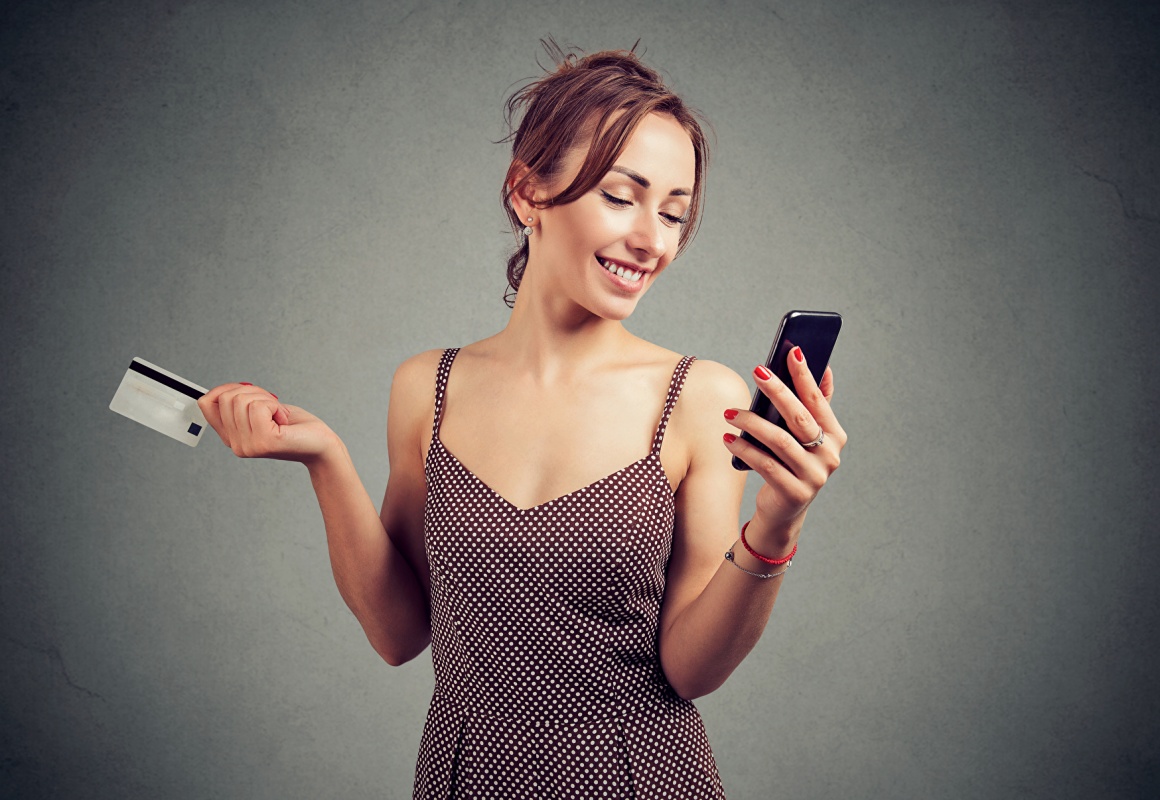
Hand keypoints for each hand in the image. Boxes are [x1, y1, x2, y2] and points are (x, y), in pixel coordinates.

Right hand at [197, 382, 338, 464]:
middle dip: (254, 393)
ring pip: (242, 400)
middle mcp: (235, 444)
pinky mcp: (263, 442)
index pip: (206, 403)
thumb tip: (214, 392)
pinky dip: (275, 406)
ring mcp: (247, 445)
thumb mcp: (260, 410)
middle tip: (272, 408)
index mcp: (230, 436)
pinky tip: (282, 421)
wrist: (320, 445)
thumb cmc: (294, 426)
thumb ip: (237, 403)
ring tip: (278, 416)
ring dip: (266, 400)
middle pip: (227, 397)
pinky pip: (259, 406)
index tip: (249, 392)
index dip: (225, 389)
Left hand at [723, 348, 846, 535]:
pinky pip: (766, 465)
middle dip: (778, 391)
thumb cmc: (791, 465)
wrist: (784, 512)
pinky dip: (745, 450)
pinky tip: (729, 440)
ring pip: (779, 441)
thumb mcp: (806, 438)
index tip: (793, 351)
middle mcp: (829, 456)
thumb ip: (815, 407)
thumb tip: (824, 369)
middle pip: (799, 417)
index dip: (806, 376)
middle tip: (758, 371)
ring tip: (729, 413)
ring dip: (752, 423)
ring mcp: (814, 476)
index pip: (819, 401)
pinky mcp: (795, 492)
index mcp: (835, 437)